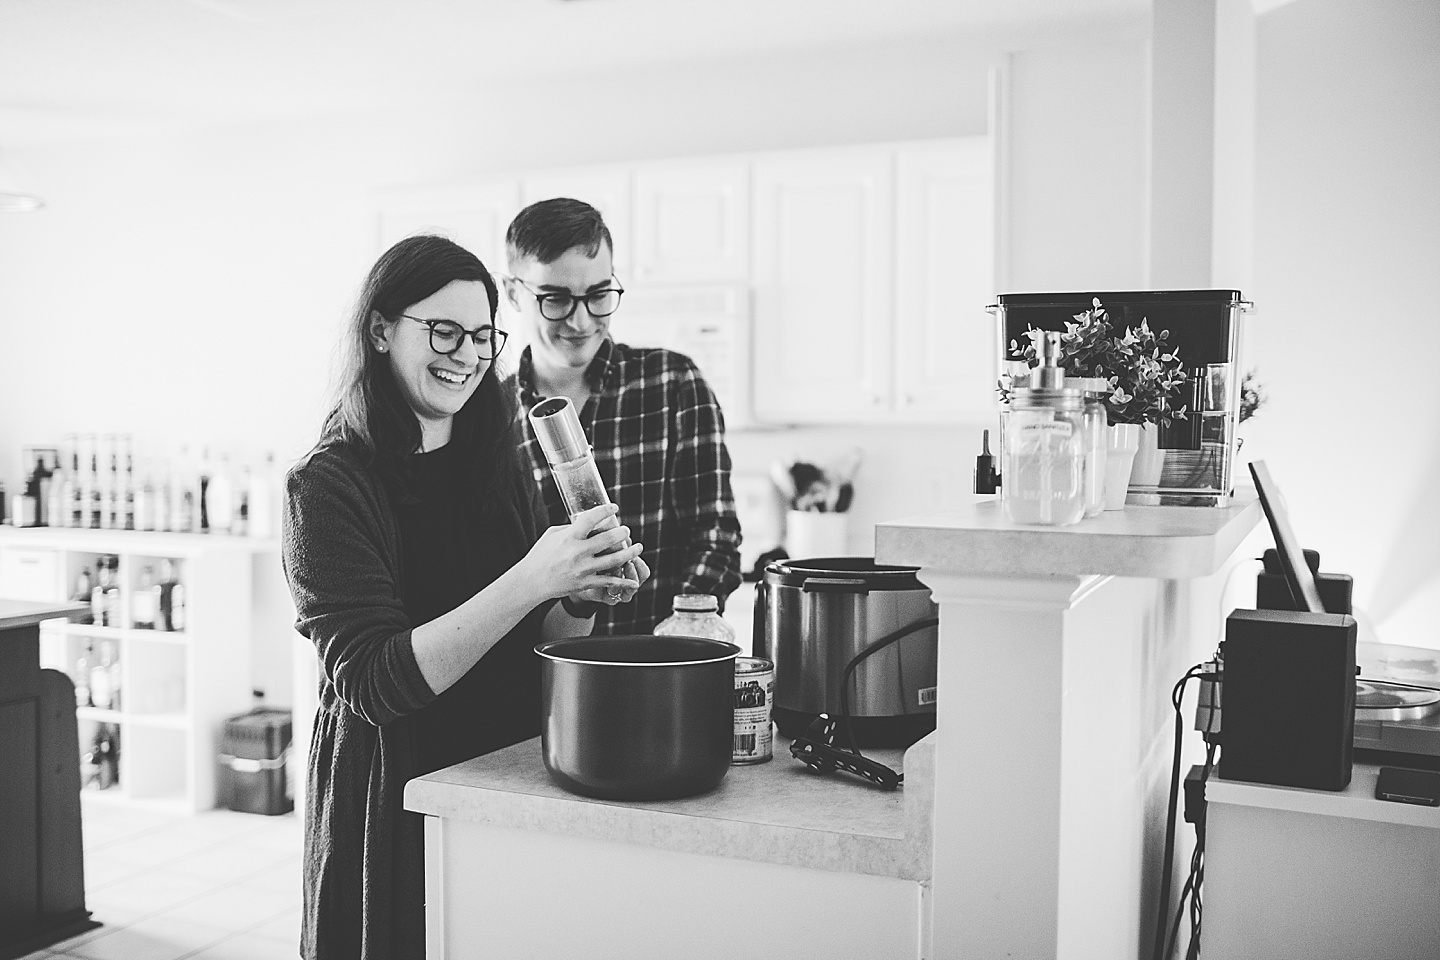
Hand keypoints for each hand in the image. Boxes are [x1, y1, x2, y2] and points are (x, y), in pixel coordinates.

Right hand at [519, 504, 643, 603]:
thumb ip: (571, 528)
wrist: (531, 582)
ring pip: (615, 559)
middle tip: (627, 530)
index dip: (606, 510)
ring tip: (638, 547)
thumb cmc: (540, 555)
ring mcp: (583, 569)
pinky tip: (633, 579)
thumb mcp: (552, 535)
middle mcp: (578, 552)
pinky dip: (623, 580)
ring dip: (630, 552)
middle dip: (623, 532)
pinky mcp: (585, 583)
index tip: (614, 507)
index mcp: (569, 537)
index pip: (592, 518)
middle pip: (609, 539)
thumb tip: (587, 522)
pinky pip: (609, 581)